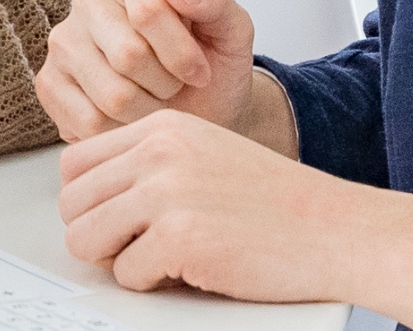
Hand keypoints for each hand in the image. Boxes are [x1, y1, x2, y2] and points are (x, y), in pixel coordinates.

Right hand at [36, 0, 258, 140]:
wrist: (200, 109)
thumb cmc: (212, 65)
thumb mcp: (232, 29)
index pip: (149, 10)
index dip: (182, 54)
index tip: (200, 72)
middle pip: (127, 55)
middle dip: (165, 85)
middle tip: (174, 86)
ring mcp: (63, 41)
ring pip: (110, 94)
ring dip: (145, 113)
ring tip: (153, 100)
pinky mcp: (49, 82)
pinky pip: (87, 122)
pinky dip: (119, 131)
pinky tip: (129, 117)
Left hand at [57, 112, 412, 329]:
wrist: (339, 231)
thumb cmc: (279, 205)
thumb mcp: (206, 156)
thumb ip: (151, 166)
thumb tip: (90, 200)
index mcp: (162, 128)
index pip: (75, 163)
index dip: (90, 202)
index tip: (117, 221)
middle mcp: (157, 152)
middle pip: (72, 202)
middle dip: (98, 235)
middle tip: (137, 249)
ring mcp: (166, 193)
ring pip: (84, 238)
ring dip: (118, 261)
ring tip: (160, 260)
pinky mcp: (179, 238)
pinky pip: (126, 275)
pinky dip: (153, 284)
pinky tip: (191, 271)